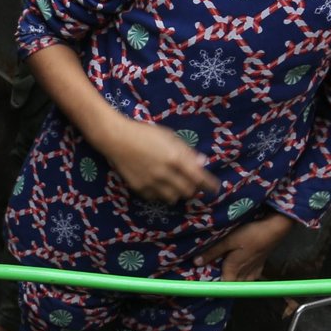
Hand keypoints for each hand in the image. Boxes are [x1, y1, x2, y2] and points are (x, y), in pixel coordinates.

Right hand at [99, 117, 220, 204]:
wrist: (116, 138)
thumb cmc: (144, 133)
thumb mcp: (169, 136)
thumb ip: (186, 151)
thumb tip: (202, 162)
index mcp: (174, 158)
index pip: (198, 177)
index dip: (209, 185)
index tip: (214, 188)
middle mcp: (165, 174)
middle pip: (187, 191)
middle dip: (193, 188)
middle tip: (191, 183)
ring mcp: (151, 183)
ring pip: (173, 198)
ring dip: (178, 193)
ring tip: (175, 185)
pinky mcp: (139, 188)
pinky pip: (156, 198)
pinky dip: (161, 194)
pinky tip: (159, 185)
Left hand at [193, 213, 293, 282]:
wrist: (274, 229)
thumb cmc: (250, 235)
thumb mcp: (228, 241)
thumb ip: (212, 252)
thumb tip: (195, 262)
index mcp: (233, 271)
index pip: (222, 287)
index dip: (214, 287)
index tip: (206, 285)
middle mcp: (244, 275)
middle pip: (231, 285)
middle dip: (223, 283)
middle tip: (213, 276)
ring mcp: (254, 272)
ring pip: (241, 282)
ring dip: (233, 279)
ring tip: (225, 273)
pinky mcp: (261, 266)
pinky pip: (250, 276)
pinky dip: (244, 275)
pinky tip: (241, 269)